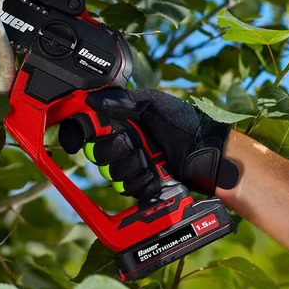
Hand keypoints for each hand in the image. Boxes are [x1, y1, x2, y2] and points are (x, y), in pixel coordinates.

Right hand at [59, 88, 238, 197]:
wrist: (208, 154)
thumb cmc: (186, 123)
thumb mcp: (154, 103)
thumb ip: (122, 101)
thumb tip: (92, 99)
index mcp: (124, 121)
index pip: (90, 128)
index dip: (80, 132)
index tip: (81, 136)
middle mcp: (125, 143)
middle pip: (97, 153)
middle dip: (115, 150)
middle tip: (134, 143)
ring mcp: (133, 165)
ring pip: (111, 173)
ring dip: (131, 166)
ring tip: (150, 159)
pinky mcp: (142, 184)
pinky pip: (127, 189)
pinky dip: (141, 181)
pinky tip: (154, 173)